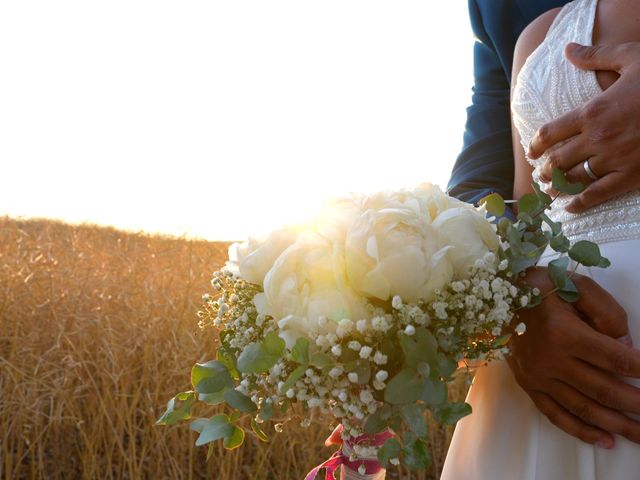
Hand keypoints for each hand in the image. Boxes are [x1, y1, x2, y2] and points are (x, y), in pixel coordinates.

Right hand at [507, 268, 639, 447]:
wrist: (497, 297)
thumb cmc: (540, 287)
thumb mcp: (576, 286)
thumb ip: (607, 312)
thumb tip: (626, 347)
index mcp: (564, 332)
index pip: (614, 358)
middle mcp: (551, 359)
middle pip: (603, 389)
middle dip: (636, 404)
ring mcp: (538, 376)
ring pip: (583, 408)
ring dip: (616, 425)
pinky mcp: (528, 385)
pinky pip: (556, 414)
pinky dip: (581, 431)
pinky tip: (605, 440)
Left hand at [529, 42, 639, 212]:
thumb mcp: (631, 59)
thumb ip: (597, 57)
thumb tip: (569, 49)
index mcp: (592, 111)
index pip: (551, 132)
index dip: (536, 144)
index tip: (531, 151)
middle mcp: (597, 138)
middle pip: (557, 159)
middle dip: (545, 168)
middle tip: (540, 174)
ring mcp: (614, 159)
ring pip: (574, 178)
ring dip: (557, 186)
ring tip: (549, 190)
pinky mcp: (631, 175)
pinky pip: (599, 194)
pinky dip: (580, 203)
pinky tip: (569, 208)